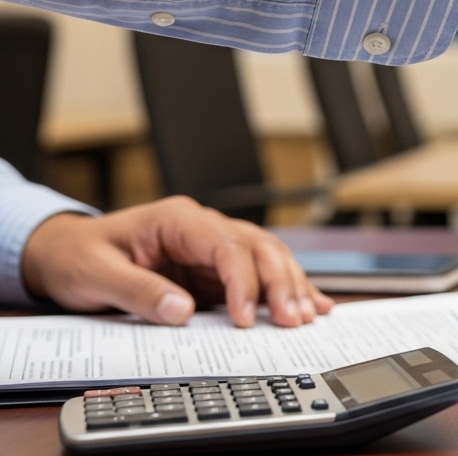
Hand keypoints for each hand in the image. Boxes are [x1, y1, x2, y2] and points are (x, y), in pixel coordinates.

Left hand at [21, 196, 333, 327]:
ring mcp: (211, 247)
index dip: (243, 282)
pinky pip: (258, 275)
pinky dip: (286, 289)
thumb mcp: (96, 274)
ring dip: (290, 286)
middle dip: (281, 283)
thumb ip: (138, 291)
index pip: (227, 246)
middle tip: (294, 319)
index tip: (246, 319)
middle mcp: (202, 228)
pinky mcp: (213, 269)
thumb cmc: (77, 256)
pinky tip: (311, 303)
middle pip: (259, 247)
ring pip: (267, 258)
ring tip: (307, 316)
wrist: (64, 252)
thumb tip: (181, 310)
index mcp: (177, 219)